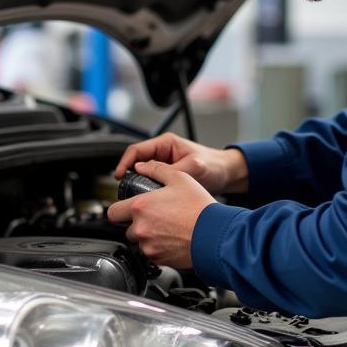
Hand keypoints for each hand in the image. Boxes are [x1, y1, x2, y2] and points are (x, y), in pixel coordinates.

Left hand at [107, 161, 214, 268]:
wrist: (215, 234)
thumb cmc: (199, 208)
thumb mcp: (180, 178)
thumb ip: (157, 170)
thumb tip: (142, 166)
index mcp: (141, 207)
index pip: (113, 212)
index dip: (119, 210)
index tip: (127, 209)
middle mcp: (140, 228)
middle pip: (127, 228)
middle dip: (138, 223)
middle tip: (155, 217)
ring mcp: (148, 246)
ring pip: (139, 242)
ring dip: (148, 236)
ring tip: (167, 228)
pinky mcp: (158, 259)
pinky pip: (151, 253)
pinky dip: (158, 248)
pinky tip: (172, 239)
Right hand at [114, 132, 247, 195]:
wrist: (227, 175)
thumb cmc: (215, 165)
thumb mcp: (194, 167)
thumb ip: (173, 169)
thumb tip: (150, 173)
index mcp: (165, 144)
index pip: (136, 150)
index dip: (124, 163)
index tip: (119, 175)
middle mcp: (162, 154)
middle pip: (136, 164)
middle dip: (129, 177)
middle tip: (126, 191)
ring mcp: (164, 168)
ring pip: (142, 177)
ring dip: (138, 187)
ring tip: (136, 198)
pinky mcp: (167, 180)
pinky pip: (151, 186)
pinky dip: (148, 193)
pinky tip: (148, 202)